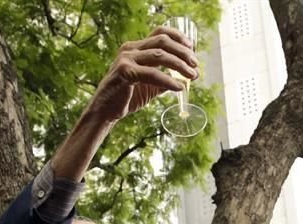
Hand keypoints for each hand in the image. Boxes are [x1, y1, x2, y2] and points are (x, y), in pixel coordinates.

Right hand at [84, 26, 198, 124]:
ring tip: (192, 76)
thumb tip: (187, 78)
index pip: (160, 32)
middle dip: (183, 52)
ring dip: (180, 65)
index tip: (192, 48)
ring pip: (160, 55)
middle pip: (163, 41)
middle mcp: (130, 49)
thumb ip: (166, 78)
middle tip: (196, 64)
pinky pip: (152, 73)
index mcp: (136, 48)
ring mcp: (126, 59)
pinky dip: (168, 80)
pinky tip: (179, 88)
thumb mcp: (150, 85)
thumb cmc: (127, 97)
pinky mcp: (124, 72)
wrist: (106, 111)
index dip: (178, 37)